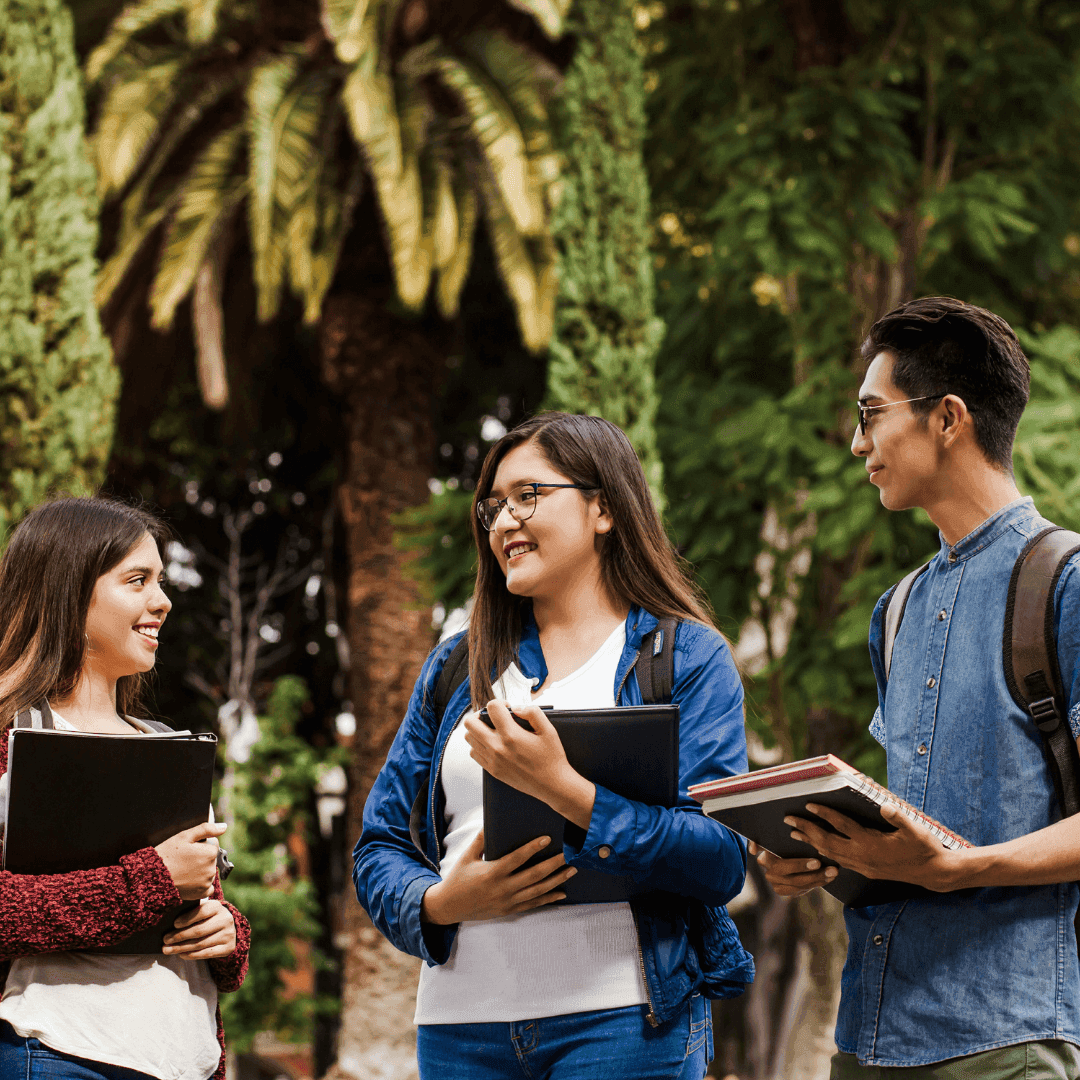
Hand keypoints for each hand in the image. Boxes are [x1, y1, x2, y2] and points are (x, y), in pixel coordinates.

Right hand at [155, 821, 226, 899]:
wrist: (152, 878)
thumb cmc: (167, 854)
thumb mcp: (185, 836)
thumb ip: (207, 829)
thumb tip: (224, 827)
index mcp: (210, 853)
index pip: (213, 845)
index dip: (201, 845)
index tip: (188, 849)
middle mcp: (212, 868)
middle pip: (211, 858)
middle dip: (201, 857)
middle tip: (184, 860)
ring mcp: (207, 882)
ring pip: (209, 872)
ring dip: (201, 870)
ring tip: (184, 870)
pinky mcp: (201, 893)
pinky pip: (208, 887)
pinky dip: (201, 884)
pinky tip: (188, 881)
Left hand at [162, 898, 236, 958]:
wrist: (227, 928)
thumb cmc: (207, 918)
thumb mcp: (203, 911)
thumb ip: (190, 914)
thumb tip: (170, 926)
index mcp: (217, 907)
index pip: (202, 911)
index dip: (188, 918)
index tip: (174, 924)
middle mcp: (225, 919)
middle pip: (199, 930)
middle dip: (179, 936)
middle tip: (165, 940)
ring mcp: (228, 934)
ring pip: (200, 944)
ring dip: (181, 948)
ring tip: (168, 950)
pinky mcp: (228, 947)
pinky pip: (206, 953)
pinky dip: (191, 955)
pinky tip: (181, 954)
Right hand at [421, 829, 576, 923]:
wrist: (449, 907)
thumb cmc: (458, 878)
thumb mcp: (467, 856)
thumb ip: (481, 840)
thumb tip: (491, 820)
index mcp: (492, 873)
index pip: (517, 859)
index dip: (532, 848)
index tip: (547, 839)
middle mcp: (502, 889)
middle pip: (534, 876)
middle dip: (553, 865)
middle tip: (569, 855)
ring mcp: (507, 901)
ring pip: (537, 891)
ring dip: (556, 880)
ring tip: (572, 870)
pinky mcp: (509, 910)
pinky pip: (533, 904)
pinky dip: (549, 899)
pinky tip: (562, 893)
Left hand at [464, 701, 595, 828]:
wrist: (552, 785)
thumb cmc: (552, 757)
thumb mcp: (549, 730)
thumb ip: (533, 713)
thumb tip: (516, 708)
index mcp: (511, 735)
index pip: (491, 708)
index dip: (500, 703)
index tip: (508, 708)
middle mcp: (497, 747)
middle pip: (470, 723)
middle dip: (481, 714)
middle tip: (494, 717)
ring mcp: (492, 760)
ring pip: (469, 737)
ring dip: (478, 730)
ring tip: (492, 730)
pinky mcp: (492, 770)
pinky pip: (473, 753)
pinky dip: (479, 745)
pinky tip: (493, 744)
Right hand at [749, 841, 837, 897]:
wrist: (771, 852)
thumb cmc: (772, 840)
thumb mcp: (763, 837)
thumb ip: (757, 841)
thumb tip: (754, 851)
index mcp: (764, 861)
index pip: (784, 866)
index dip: (801, 865)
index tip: (817, 862)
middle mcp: (770, 876)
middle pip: (795, 879)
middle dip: (815, 874)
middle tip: (831, 869)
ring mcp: (778, 886)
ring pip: (802, 886)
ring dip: (820, 879)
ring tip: (834, 872)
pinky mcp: (787, 891)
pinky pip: (804, 890)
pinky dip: (818, 884)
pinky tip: (829, 878)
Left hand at [783, 802, 965, 891]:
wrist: (933, 872)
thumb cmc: (924, 847)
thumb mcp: (915, 830)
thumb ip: (899, 818)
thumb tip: (884, 805)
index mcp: (871, 843)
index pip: (842, 826)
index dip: (825, 815)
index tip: (809, 804)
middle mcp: (863, 856)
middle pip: (828, 841)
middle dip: (807, 829)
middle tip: (788, 819)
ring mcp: (863, 865)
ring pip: (830, 853)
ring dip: (811, 842)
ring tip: (794, 833)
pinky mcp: (866, 870)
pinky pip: (839, 861)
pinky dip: (825, 853)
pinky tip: (818, 849)